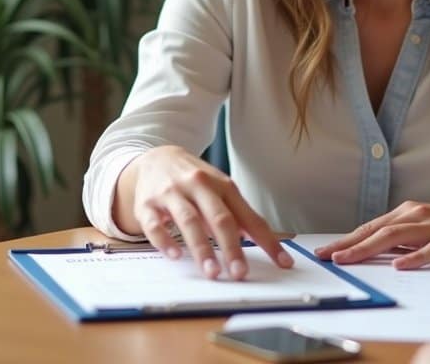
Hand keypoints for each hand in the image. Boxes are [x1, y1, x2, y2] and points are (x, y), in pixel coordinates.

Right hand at [126, 145, 292, 279]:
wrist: (156, 157)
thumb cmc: (194, 179)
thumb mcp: (219, 189)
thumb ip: (238, 215)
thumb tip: (262, 243)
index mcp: (223, 185)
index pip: (249, 217)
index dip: (267, 241)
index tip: (282, 263)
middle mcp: (198, 186)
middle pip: (219, 218)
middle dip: (232, 247)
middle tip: (240, 272)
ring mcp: (172, 194)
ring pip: (189, 221)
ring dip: (202, 248)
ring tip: (212, 272)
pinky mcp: (147, 204)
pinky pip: (154, 224)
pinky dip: (164, 240)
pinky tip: (174, 255)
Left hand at [314, 198, 429, 268]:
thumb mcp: (426, 226)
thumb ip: (402, 236)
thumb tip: (374, 248)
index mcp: (409, 213)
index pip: (371, 227)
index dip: (347, 240)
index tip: (325, 252)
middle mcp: (418, 216)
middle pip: (377, 231)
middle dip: (349, 244)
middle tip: (327, 257)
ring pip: (397, 237)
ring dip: (370, 248)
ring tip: (350, 258)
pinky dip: (415, 257)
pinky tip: (400, 265)